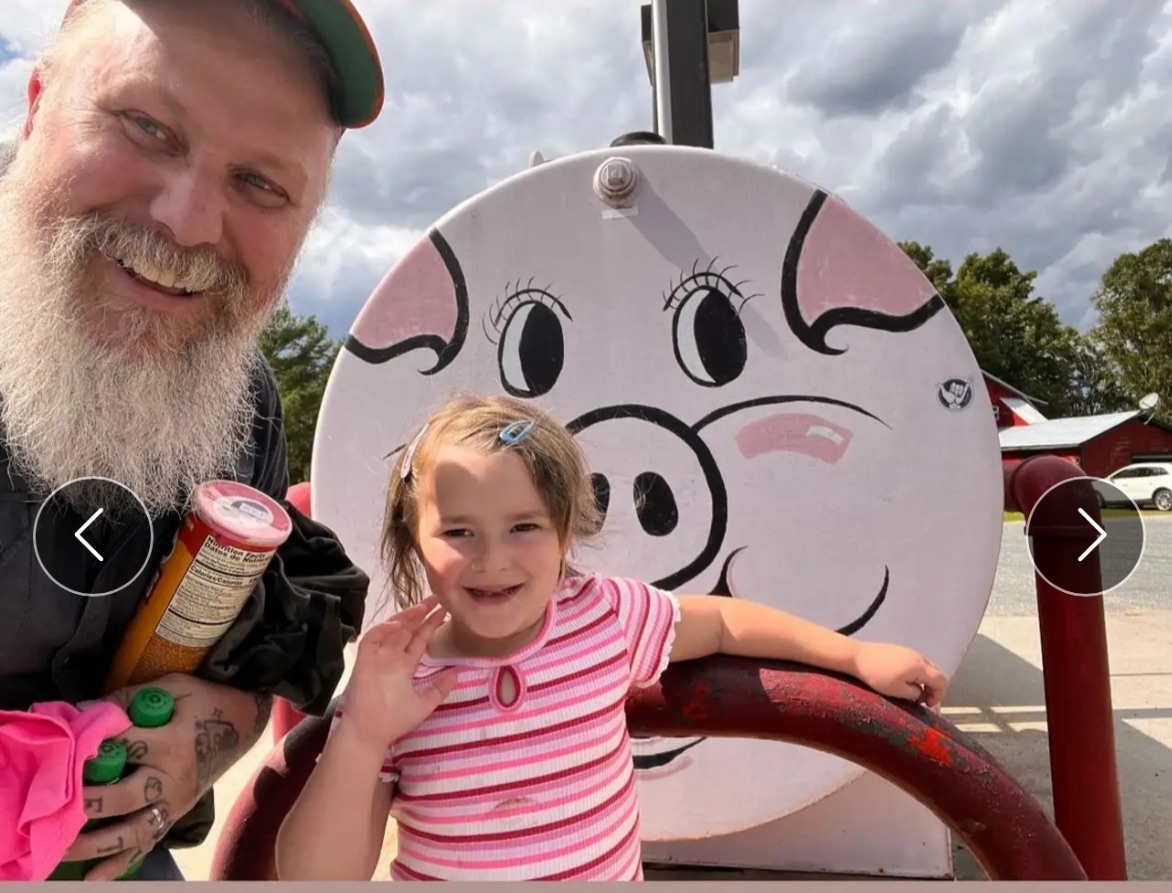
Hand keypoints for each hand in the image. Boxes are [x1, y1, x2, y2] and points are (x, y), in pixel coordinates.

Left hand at [63, 673, 269, 879]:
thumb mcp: (173, 687)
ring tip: (60, 848)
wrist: (245, 720)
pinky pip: (148, 844)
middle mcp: (174, 780)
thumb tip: (80, 712)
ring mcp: (176, 803)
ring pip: (133, 831)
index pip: (122, 748)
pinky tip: (92, 877)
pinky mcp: (176, 815)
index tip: (61, 745)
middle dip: (86, 803)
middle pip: (123, 799)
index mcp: (173, 744)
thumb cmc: (206, 700)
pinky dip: (121, 864)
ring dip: (95, 843)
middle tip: (52, 806)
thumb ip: (128, 700)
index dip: (89, 745)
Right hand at [341, 595, 457, 751]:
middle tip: (436, 598)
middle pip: (407, 629)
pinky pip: (372, 638)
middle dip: (420, 613)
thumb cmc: (394, 720)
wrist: (370, 734)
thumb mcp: (424, 703)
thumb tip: (457, 672)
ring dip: (405, 617)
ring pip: (391, 629)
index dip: (430, 625)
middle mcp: (392, 657)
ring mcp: (378, 657)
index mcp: (404, 666)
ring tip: (421, 607)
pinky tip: (397, 624)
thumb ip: (439, 688)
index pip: (419, 640)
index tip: (445, 611)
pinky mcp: (364, 660)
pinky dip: (383, 629)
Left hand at [852, 642, 947, 707]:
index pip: (942, 680)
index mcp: (920, 666)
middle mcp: (918, 656)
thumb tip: (921, 693)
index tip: (927, 704)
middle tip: (921, 699)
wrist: (856, 656)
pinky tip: (903, 680)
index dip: (939, 695)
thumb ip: (915, 693)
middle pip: (936, 673)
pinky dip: (916, 674)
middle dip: (933, 688)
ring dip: (924, 681)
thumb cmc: (877, 675)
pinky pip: (916, 663)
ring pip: (926, 668)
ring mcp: (909, 651)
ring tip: (911, 691)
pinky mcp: (899, 650)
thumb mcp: (898, 690)